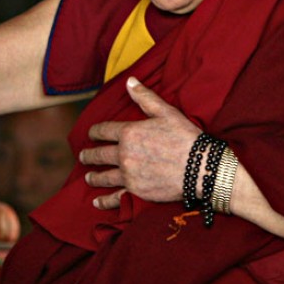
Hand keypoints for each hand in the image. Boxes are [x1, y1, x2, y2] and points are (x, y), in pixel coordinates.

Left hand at [79, 77, 201, 208]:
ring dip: (93, 177)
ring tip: (88, 177)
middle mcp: (124, 154)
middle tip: (82, 156)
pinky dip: (104, 201)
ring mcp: (129, 175)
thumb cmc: (185, 137)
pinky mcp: (136, 192)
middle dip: (89, 155)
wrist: (201, 167)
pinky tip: (97, 202)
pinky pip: (115, 198)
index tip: (91, 134)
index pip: (104, 130)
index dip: (95, 131)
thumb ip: (145, 97)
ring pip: (104, 177)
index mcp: (129, 133)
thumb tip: (129, 81)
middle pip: (99, 154)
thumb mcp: (166, 112)